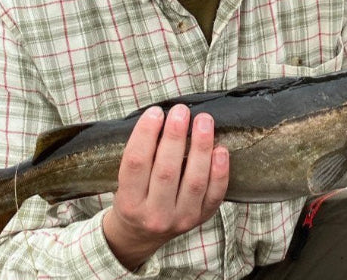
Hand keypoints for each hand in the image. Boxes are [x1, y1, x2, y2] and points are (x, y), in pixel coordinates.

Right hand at [102, 104, 229, 269]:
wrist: (141, 235)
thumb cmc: (134, 196)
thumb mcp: (125, 181)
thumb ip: (141, 154)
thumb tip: (163, 117)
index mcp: (129, 201)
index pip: (135, 163)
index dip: (145, 134)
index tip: (155, 112)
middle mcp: (154, 214)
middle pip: (166, 171)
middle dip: (175, 136)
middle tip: (181, 111)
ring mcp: (180, 219)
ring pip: (194, 181)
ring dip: (201, 147)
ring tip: (204, 121)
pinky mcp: (201, 218)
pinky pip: (214, 195)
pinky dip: (220, 171)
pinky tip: (221, 150)